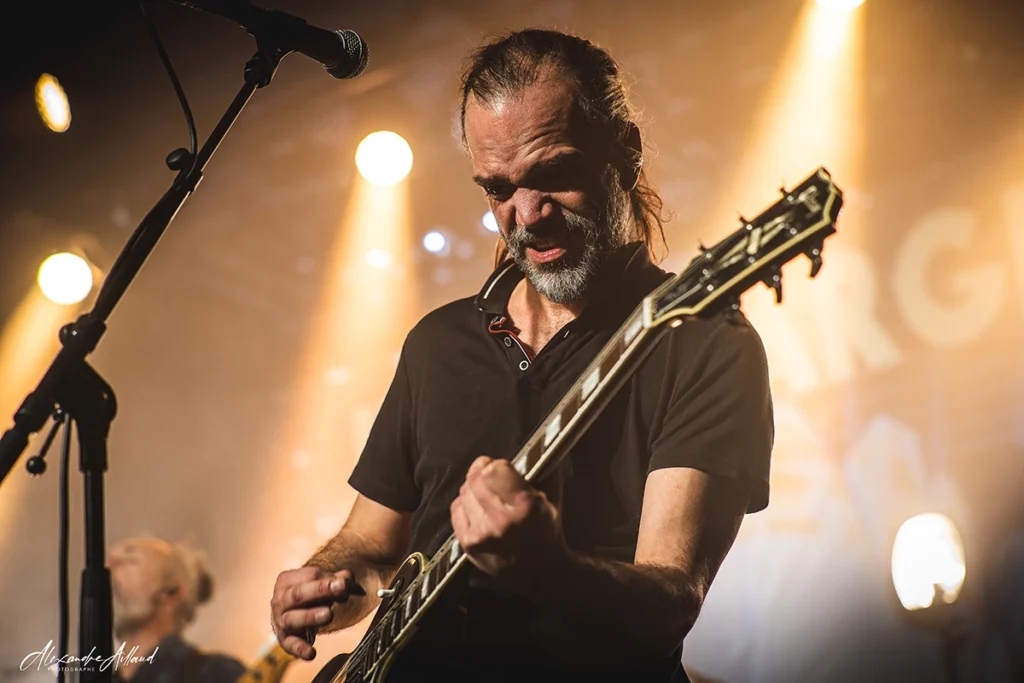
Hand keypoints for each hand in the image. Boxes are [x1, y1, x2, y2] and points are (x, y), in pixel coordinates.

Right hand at [271, 566, 354, 659]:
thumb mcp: (323, 585)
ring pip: (293, 618)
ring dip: (311, 616)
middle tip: (342, 587)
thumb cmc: (310, 596)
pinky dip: (301, 649)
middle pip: (299, 594)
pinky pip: (291, 645)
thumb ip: (338, 580)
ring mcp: (280, 621)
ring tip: (329, 614)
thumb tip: (348, 578)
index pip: (310, 575)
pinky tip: (311, 653)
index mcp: (287, 580)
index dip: (330, 579)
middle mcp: (280, 600)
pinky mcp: (285, 640)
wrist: (292, 615)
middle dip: (321, 590)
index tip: (346, 583)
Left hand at [449, 456, 567, 583]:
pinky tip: (477, 509)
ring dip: (473, 489)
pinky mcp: (469, 545)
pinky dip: (464, 504)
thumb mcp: (553, 497)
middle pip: (476, 479)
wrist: (542, 573)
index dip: (496, 464)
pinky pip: (456, 509)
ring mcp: (483, 535)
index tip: (501, 467)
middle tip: (489, 476)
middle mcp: (502, 521)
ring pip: (464, 493)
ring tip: (486, 496)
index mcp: (525, 506)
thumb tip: (538, 442)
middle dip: (482, 472)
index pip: (495, 469)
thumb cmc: (548, 529)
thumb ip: (544, 468)